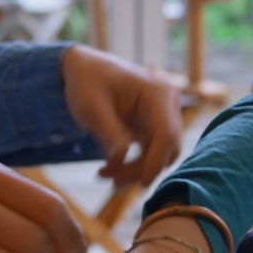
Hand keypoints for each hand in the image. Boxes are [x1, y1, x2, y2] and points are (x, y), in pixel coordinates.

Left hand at [61, 45, 182, 186]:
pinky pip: (152, 154)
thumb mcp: (92, 107)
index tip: (139, 183)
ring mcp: (164, 117)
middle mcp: (168, 105)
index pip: (167, 134)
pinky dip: (135, 165)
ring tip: (105, 174)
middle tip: (109, 179)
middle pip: (168, 149)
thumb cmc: (87, 81)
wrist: (84, 69)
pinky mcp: (155, 128)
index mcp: (157, 93)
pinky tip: (110, 168)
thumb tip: (121, 161)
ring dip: (137, 170)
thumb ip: (109, 134)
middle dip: (142, 169)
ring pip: (162, 156)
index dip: (155, 162)